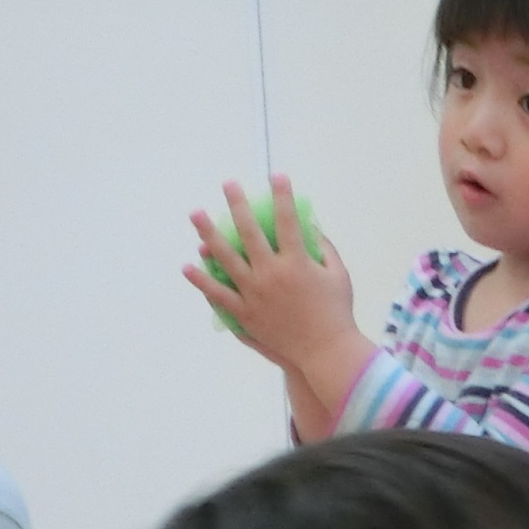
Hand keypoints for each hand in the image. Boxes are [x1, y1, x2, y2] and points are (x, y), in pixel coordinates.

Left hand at [183, 176, 358, 381]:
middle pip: (249, 231)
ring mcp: (254, 294)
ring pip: (225, 258)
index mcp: (297, 263)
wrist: (325, 353)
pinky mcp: (245, 314)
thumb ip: (324, 248)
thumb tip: (309, 225)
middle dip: (237, 204)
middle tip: (228, 184)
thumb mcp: (338, 276)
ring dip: (208, 233)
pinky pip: (218, 294)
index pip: (288, 220)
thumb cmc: (337, 313)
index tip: (276, 176)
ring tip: (196, 214)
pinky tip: (190, 266)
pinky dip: (202, 281)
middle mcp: (271, 274)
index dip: (283, 196)